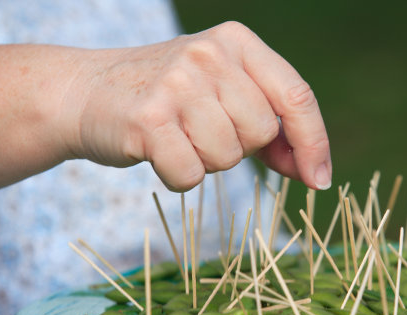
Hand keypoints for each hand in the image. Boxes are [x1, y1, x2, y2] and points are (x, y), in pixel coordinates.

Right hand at [70, 21, 330, 190]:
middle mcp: (210, 54)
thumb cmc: (169, 100)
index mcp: (237, 42)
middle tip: (203, 129)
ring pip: (228, 157)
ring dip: (207, 161)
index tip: (319, 179)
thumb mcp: (224, 95)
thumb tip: (311, 171)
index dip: (314, 142)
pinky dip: (179, 177)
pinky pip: (191, 174)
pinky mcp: (148, 119)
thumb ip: (270, 126)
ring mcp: (177, 83)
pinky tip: (159, 152)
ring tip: (178, 136)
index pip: (297, 95)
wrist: (88, 92)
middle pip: (262, 132)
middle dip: (240, 147)